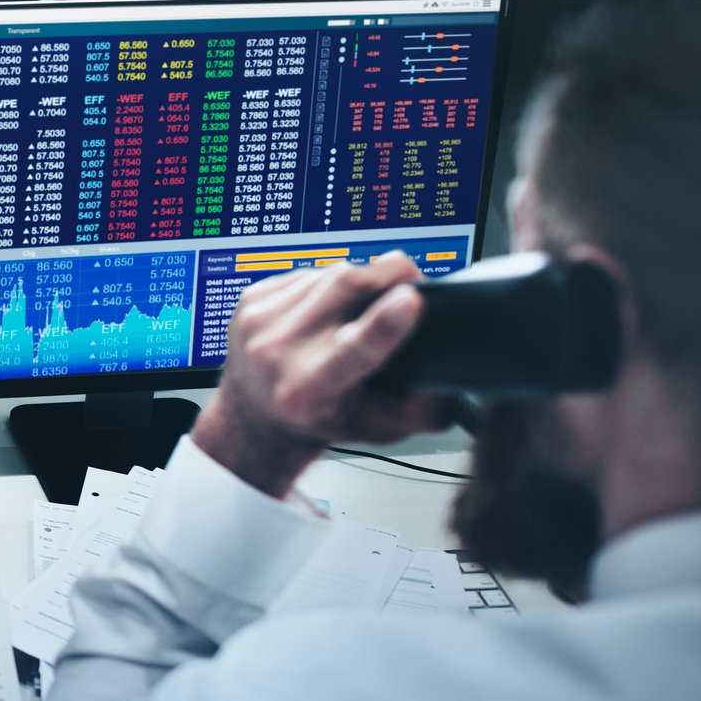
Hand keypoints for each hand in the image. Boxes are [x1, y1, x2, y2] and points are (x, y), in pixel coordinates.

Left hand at [193, 252, 457, 497]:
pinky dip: (327, 284)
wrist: (254, 413)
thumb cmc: (319, 420)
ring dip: (357, 282)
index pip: (352, 351)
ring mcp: (260, 321)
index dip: (384, 324)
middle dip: (390, 274)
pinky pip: (307, 272)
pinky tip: (324, 310)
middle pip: (346, 289)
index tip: (410, 300)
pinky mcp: (252, 297)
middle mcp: (277, 353)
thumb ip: (420, 410)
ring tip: (357, 311)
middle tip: (411, 281)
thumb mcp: (377, 428)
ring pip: (331, 273)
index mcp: (309, 391)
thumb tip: (449, 384)